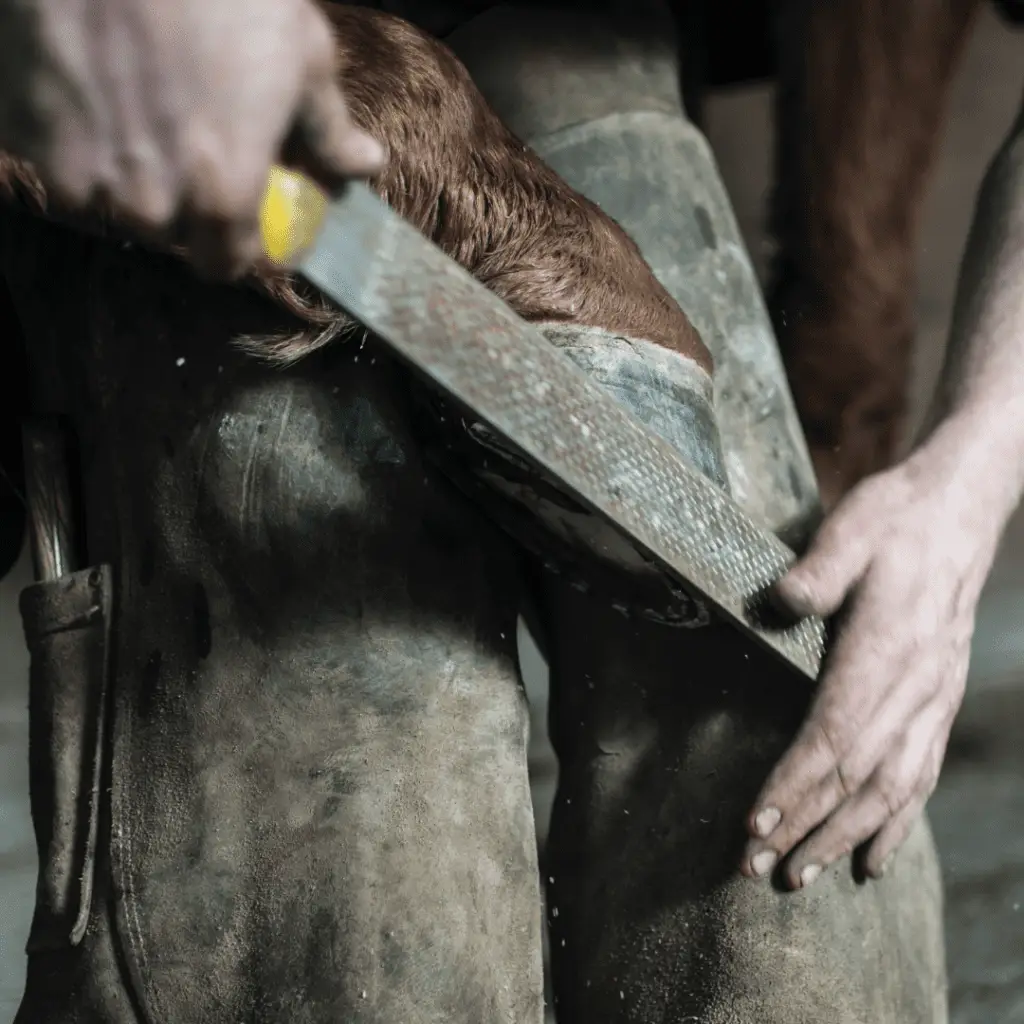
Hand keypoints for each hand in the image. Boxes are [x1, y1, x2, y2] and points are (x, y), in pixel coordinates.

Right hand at [0, 0, 382, 277]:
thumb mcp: (302, 55)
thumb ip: (329, 129)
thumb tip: (364, 165)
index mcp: (225, 197)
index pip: (225, 265)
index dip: (233, 241)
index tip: (237, 212)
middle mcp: (152, 203)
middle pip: (168, 233)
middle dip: (181, 202)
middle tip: (186, 144)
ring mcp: (82, 172)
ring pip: (108, 203)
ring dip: (124, 173)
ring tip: (138, 110)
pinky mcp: (26, 136)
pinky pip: (56, 161)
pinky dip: (71, 138)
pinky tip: (91, 90)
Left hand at [741, 441, 1002, 887]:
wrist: (959, 510)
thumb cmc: (894, 518)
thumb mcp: (851, 529)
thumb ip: (817, 569)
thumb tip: (778, 601)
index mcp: (888, 648)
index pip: (835, 734)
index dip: (795, 782)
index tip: (756, 822)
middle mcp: (917, 686)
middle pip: (859, 776)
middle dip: (807, 827)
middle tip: (756, 867)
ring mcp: (934, 699)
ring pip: (892, 788)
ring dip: (845, 838)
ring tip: (802, 876)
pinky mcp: (939, 701)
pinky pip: (921, 776)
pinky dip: (896, 824)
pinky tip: (873, 859)